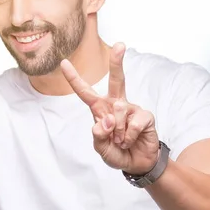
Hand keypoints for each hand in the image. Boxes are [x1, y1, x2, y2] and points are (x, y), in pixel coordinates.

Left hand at [60, 43, 159, 174]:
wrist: (137, 163)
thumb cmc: (117, 152)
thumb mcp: (101, 148)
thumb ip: (98, 136)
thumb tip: (106, 121)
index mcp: (101, 109)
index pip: (85, 92)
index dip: (74, 78)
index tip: (64, 63)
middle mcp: (116, 104)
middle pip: (116, 79)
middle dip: (117, 62)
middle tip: (120, 45)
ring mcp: (131, 109)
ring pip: (119, 111)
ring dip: (118, 133)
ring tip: (121, 141)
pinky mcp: (145, 116)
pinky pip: (133, 123)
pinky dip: (129, 136)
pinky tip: (131, 140)